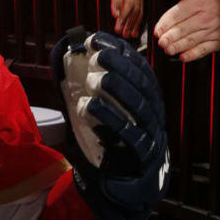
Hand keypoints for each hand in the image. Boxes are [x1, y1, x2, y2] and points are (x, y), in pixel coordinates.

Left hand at [51, 30, 168, 219]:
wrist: (128, 180)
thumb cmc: (112, 136)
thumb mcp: (105, 107)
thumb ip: (90, 86)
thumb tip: (65, 56)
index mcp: (147, 95)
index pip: (139, 67)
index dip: (121, 51)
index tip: (98, 39)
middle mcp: (153, 110)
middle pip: (142, 84)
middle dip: (121, 66)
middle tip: (99, 55)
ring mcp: (151, 132)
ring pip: (140, 107)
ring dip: (118, 90)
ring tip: (95, 79)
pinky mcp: (143, 154)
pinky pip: (130, 136)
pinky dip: (111, 120)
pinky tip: (92, 107)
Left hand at [94, 0, 157, 38]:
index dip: (118, 2)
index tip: (115, 14)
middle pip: (130, 2)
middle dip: (125, 18)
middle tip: (118, 30)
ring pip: (136, 8)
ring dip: (132, 22)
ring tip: (126, 34)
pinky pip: (140, 8)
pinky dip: (138, 21)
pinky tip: (134, 31)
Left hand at [154, 0, 219, 61]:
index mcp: (200, 1)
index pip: (178, 14)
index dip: (165, 23)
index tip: (156, 31)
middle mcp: (207, 16)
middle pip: (184, 29)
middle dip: (170, 37)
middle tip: (160, 43)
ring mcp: (215, 29)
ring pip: (193, 40)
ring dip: (178, 46)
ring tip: (167, 50)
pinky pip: (205, 49)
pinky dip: (194, 54)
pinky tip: (183, 57)